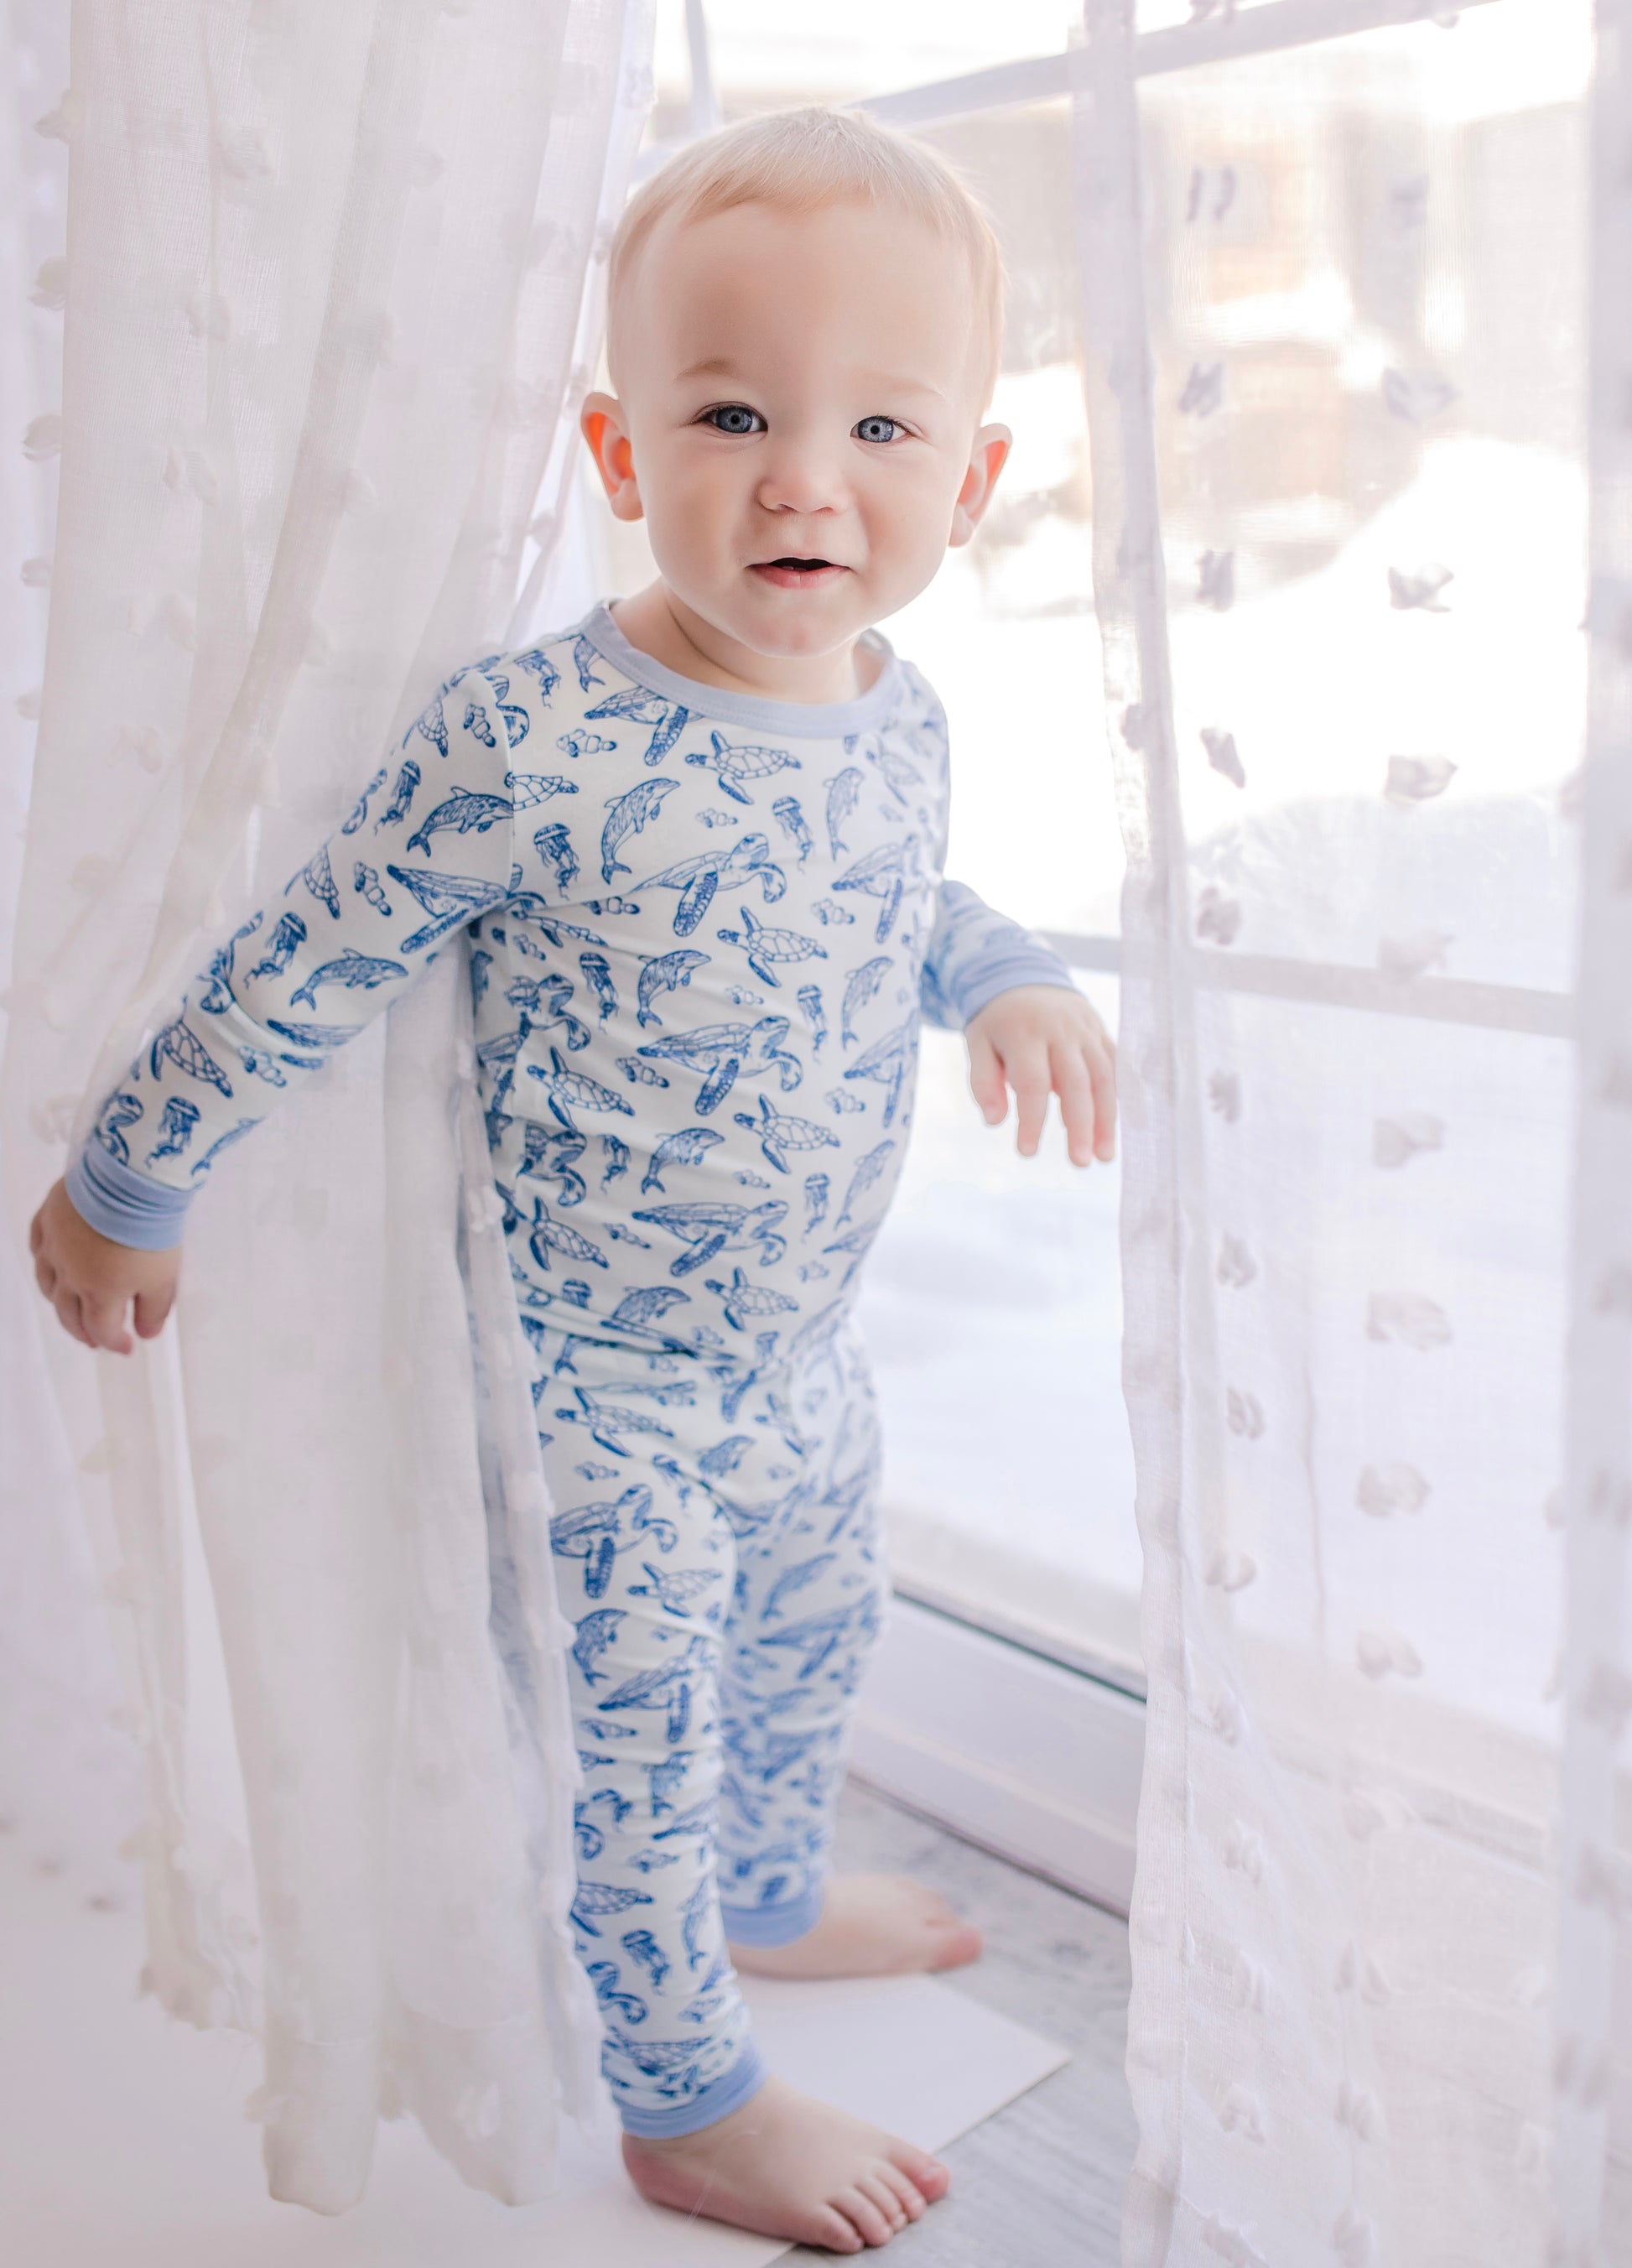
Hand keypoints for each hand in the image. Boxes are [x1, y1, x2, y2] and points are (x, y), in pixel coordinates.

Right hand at [29, 1178, 180, 1353]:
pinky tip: (51, 1263)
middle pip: (69, 1313)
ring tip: (69, 1309)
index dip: (114, 1343)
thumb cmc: (149, 1230)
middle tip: (93, 1339)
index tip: (127, 1347)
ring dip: (59, 1301)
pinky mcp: (49, 1218)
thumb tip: (145, 1334)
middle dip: (82, 1331)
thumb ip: (153, 1310)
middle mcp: (69, 1274)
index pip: (101, 1330)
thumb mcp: (163, 1278)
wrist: (130, 1180)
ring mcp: (55, 1246)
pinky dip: (44, 1260)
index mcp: (98, 1293)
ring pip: (47, 1283)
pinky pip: (38, 1245)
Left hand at [965, 984, 1116, 1165]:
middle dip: (1079, 1126)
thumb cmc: (998, 1020)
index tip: (1026, 1152)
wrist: (1025, 974)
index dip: (1031, 1119)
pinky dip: (1122, 1098)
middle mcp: (1061, 1030)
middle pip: (1076, 1082)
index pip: (1032, 1082)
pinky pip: (1116, 1067)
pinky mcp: (1102, 1033)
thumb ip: (982, 1080)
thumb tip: (994, 1122)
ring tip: (1103, 1156)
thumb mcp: (977, 1041)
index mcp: (1025, 1032)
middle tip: (1079, 1163)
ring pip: (1103, 1077)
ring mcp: (1086, 1030)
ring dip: (1107, 1119)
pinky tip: (1121, 1130)